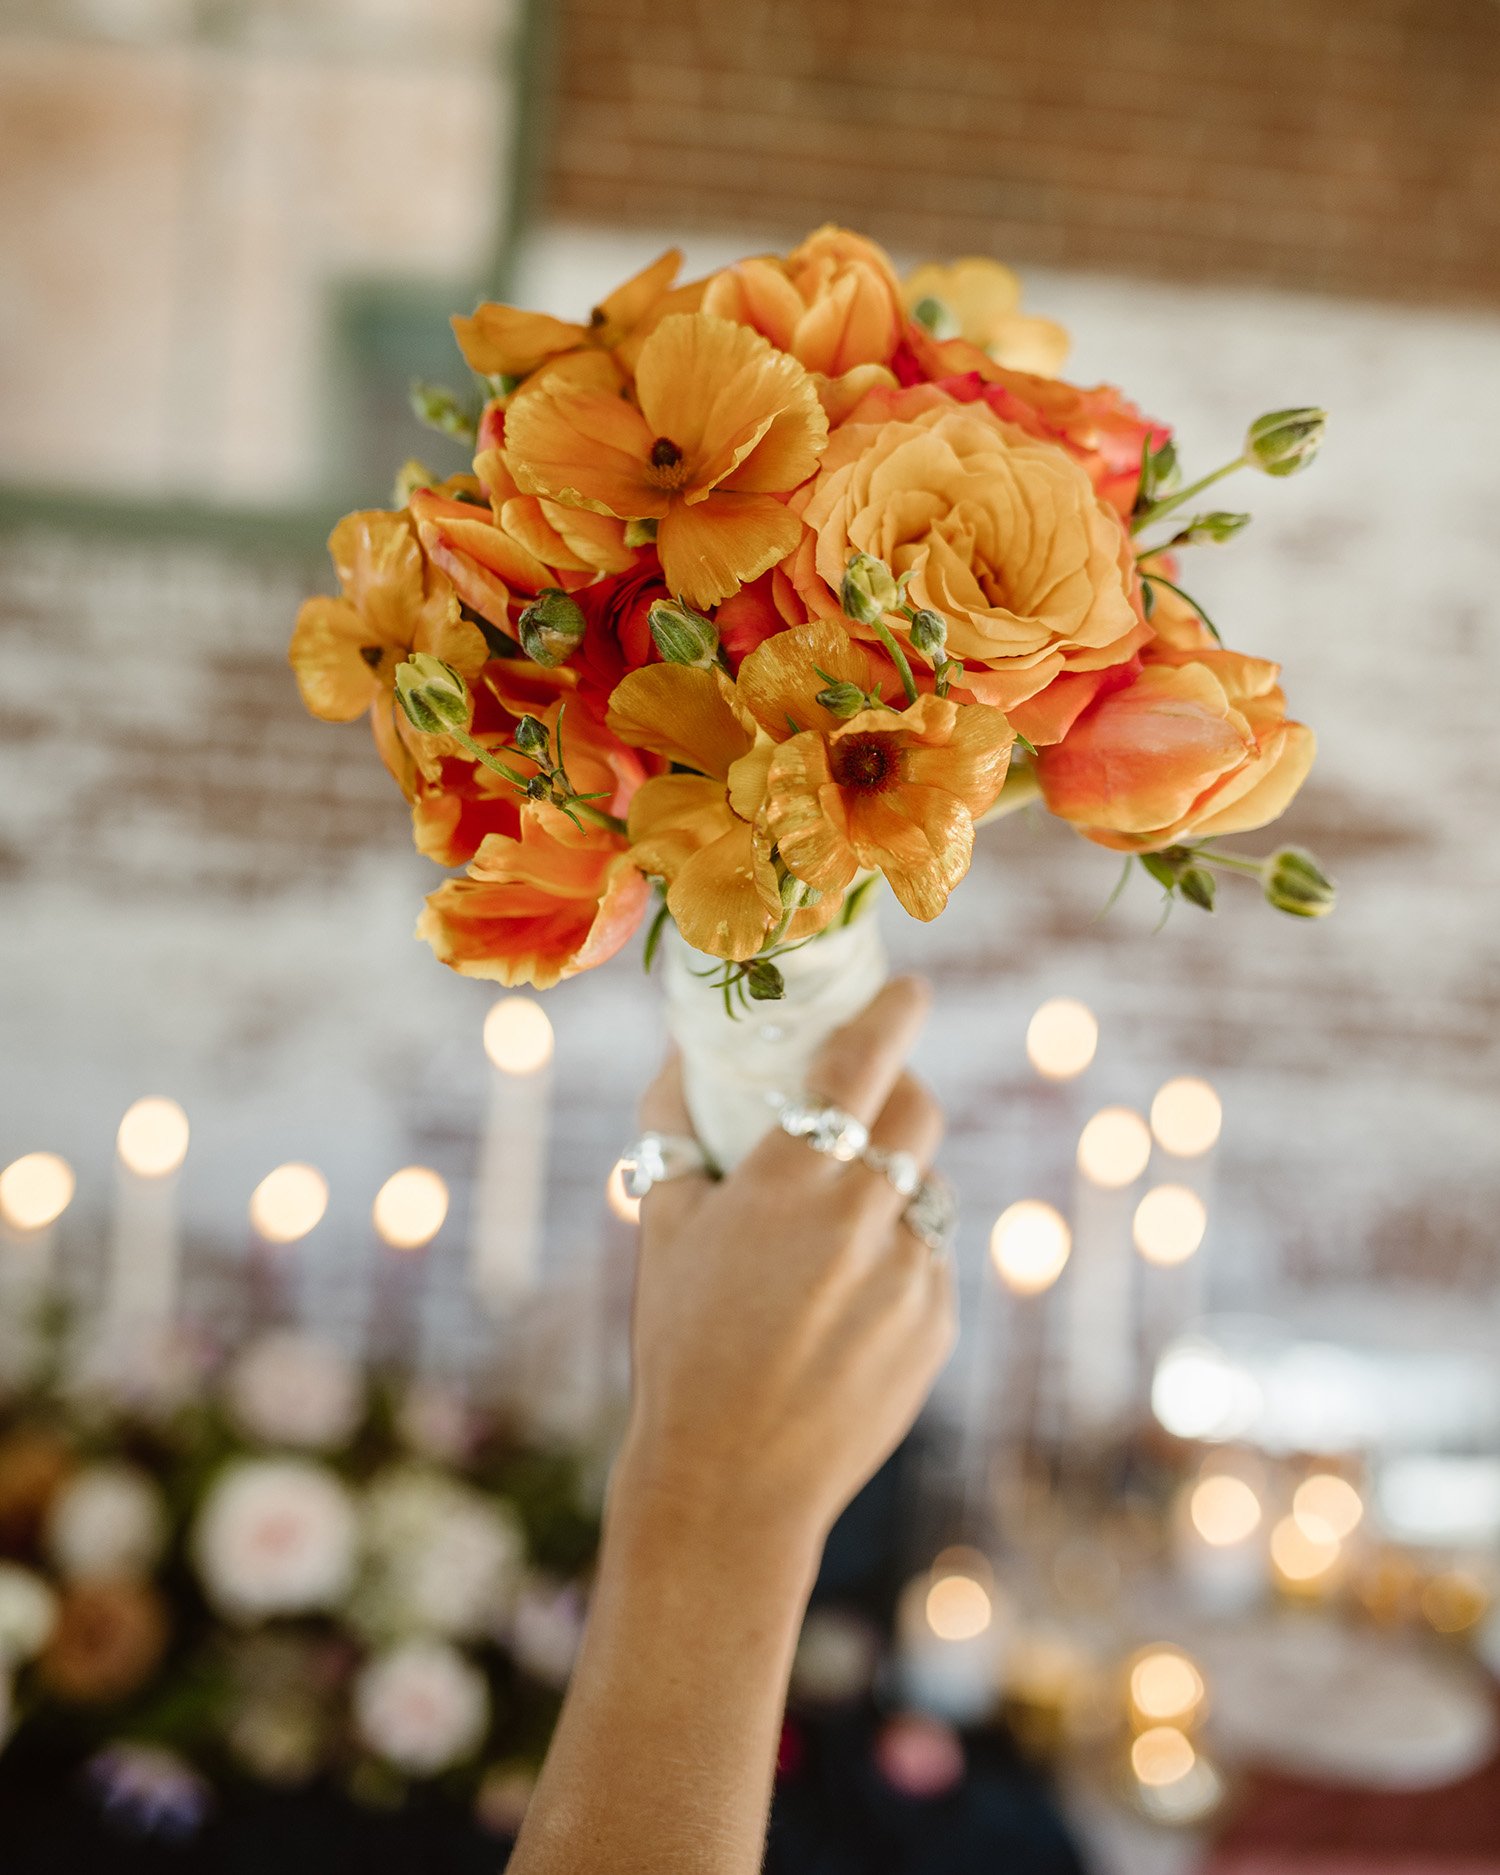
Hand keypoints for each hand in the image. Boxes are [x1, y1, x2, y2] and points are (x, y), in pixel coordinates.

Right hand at [614, 977, 955, 1571]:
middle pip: (917, 1113)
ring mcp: (911, 1274)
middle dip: (898, 1093)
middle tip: (863, 1108)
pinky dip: (898, 1257)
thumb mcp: (661, 1229)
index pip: (859, 1064)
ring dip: (891, 1185)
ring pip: (924, 1189)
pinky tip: (845, 1306)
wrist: (731, 1484)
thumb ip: (672, 1128)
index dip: (891, 1014)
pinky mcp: (938, 1324)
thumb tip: (683, 1052)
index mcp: (789, 1182)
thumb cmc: (679, 1346)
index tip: (909, 989)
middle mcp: (862, 1217)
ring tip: (836, 1236)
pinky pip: (929, 1258)